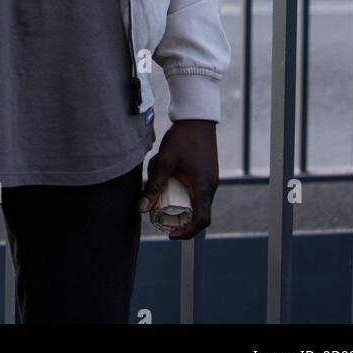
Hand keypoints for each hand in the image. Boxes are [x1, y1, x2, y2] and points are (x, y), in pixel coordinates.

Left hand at [138, 120, 218, 239]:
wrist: (197, 119)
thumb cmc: (182, 139)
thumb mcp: (164, 162)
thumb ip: (153, 186)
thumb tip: (141, 209)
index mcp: (203, 188)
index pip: (201, 221)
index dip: (187, 232)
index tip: (171, 233)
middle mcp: (211, 187)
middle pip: (199, 214)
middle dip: (180, 218)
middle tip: (163, 216)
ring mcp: (211, 180)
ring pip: (198, 202)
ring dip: (181, 202)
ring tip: (163, 191)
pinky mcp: (209, 174)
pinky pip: (199, 192)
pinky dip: (186, 193)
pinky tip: (172, 181)